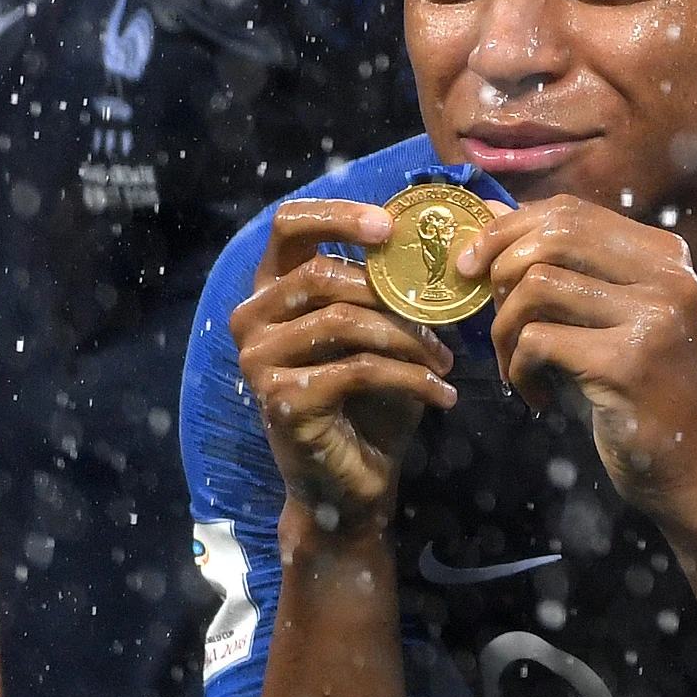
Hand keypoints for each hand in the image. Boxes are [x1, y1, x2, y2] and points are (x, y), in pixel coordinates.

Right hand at [233, 200, 457, 536]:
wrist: (354, 480)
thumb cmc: (372, 399)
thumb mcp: (385, 333)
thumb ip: (393, 289)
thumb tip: (445, 242)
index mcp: (272, 289)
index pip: (288, 225)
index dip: (338, 216)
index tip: (389, 227)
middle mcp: (251, 318)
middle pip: (321, 274)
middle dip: (394, 296)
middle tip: (444, 326)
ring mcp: (257, 359)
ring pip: (343, 320)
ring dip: (409, 340)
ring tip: (445, 363)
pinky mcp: (280, 398)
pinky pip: (358, 369)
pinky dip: (413, 380)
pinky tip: (444, 396)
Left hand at [460, 198, 696, 516]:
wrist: (693, 467)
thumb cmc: (642, 394)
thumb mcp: (608, 319)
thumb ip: (564, 268)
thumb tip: (495, 215)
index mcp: (665, 257)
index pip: (571, 212)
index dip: (509, 230)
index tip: (473, 265)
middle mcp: (668, 278)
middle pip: (552, 238)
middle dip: (499, 273)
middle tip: (493, 319)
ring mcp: (653, 317)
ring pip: (536, 285)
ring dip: (504, 330)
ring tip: (515, 366)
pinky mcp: (628, 362)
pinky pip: (537, 340)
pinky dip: (520, 371)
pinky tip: (537, 397)